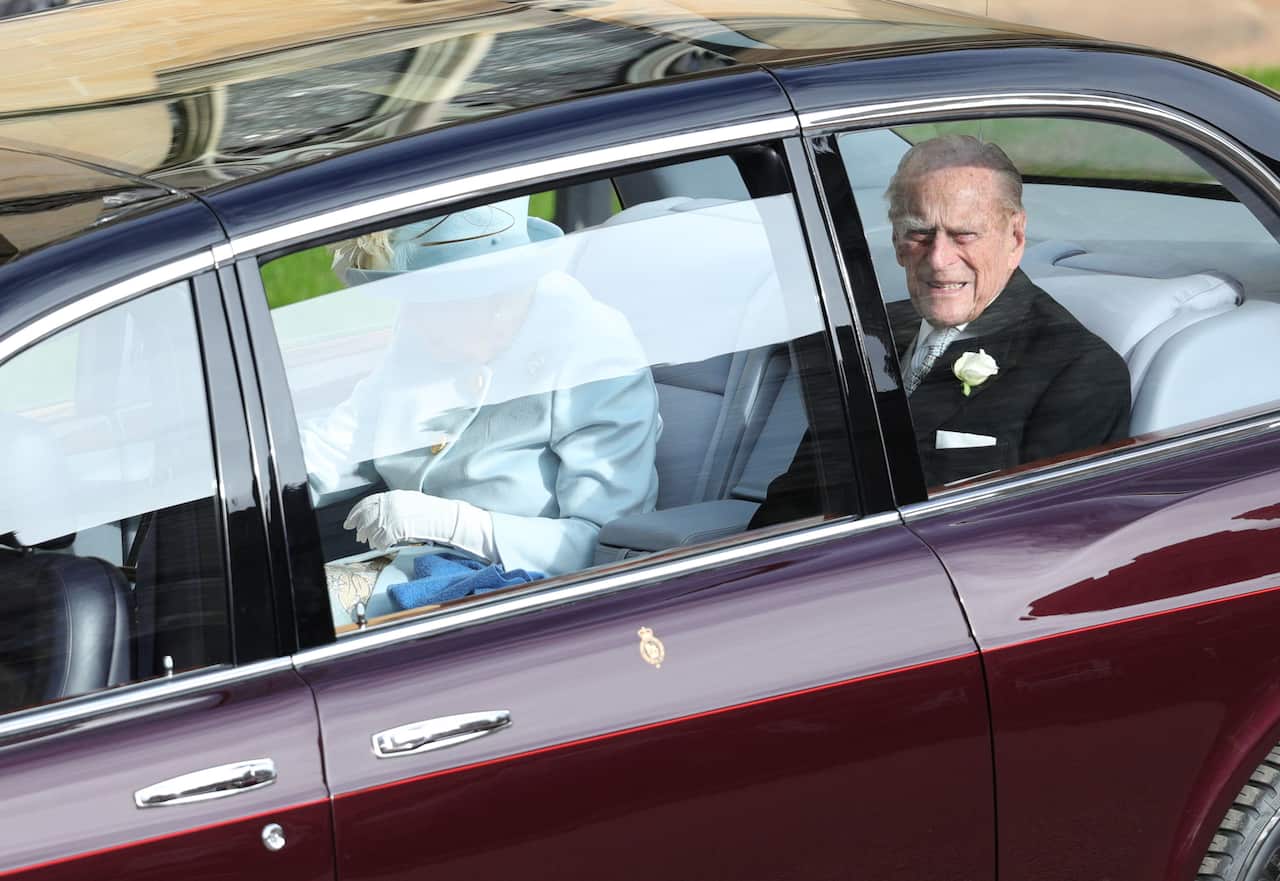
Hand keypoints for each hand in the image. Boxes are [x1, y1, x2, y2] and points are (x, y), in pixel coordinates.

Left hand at [343, 490, 496, 560]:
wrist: (447, 518)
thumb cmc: (433, 513)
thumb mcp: (411, 502)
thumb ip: (394, 506)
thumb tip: (377, 516)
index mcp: (394, 496)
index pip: (367, 502)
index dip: (356, 513)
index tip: (350, 521)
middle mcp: (392, 504)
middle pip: (366, 516)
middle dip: (360, 527)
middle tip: (358, 535)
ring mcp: (395, 516)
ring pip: (372, 529)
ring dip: (369, 537)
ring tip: (371, 542)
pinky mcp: (398, 529)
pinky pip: (381, 539)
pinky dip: (379, 544)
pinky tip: (382, 546)